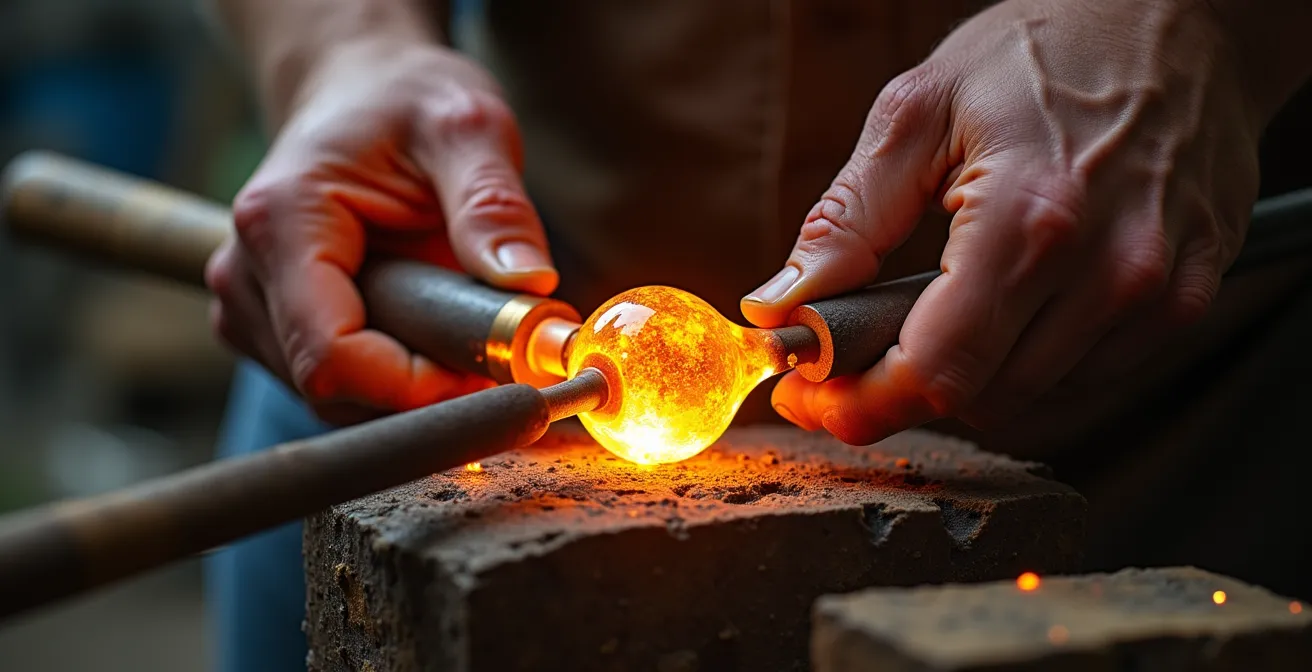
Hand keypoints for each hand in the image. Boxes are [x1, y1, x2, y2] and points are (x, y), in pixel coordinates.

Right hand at [205, 39, 556, 423]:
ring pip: (337, 401)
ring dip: (415, 390)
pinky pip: (340, 390)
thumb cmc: (406, 101)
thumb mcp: (467, 129)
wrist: (359, 90)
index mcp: (282, 223)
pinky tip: (440, 340)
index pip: (334, 357)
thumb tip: (532, 285)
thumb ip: (493, 206)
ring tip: (473, 334)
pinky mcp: (272, 330)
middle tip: (502, 355)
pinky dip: (398, 383)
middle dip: (426, 391)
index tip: (491, 369)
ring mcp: (252, 309)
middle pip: (334, 390)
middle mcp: (248, 275)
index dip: (416, 386)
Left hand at [741, 0, 1264, 443]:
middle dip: (904, 387)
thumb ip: (845, 220)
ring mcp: (1159, 290)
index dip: (863, 405)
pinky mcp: (1189, 296)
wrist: (1175, 16)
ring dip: (971, 372)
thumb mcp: (919, 111)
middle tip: (861, 346)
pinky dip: (1033, 357)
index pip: (937, 370)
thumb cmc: (1042, 49)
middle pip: (981, 397)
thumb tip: (782, 306)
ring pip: (1034, 396)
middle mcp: (1109, 269)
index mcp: (1030, 219)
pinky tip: (1014, 299)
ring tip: (942, 304)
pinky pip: (1091, 373)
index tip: (818, 400)